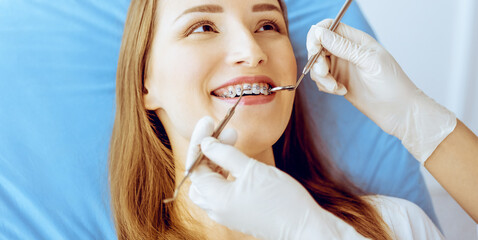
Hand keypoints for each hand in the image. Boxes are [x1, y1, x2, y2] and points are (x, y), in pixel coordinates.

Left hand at [186, 116, 366, 239]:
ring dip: (217, 161)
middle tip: (223, 131)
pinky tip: (236, 160)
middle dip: (208, 150)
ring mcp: (227, 213)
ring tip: (231, 141)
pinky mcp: (238, 213)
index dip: (199, 141)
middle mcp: (217, 209)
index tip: (207, 122)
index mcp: (216, 198)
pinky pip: (222, 191)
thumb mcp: (252, 169)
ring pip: (210, 183)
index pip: (195, 166)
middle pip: (200, 175)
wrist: (305, 226)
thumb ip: (225, 154)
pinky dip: (225, 173)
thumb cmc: (282, 199)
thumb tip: (205, 143)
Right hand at [307, 19, 455, 162]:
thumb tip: (320, 33)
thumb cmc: (392, 83)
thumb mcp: (368, 61)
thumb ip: (343, 47)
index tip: (314, 50)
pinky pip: (320, 80)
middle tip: (325, 73)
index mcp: (356, 40)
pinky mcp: (338, 82)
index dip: (316, 35)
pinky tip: (341, 91)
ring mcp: (341, 67)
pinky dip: (325, 86)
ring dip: (322, 77)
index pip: (328, 27)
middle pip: (318, 46)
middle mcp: (346, 51)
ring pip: (317, 65)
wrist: (399, 110)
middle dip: (317, 61)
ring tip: (336, 87)